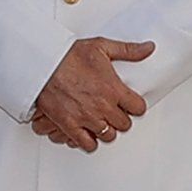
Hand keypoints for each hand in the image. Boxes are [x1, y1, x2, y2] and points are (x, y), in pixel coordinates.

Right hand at [29, 37, 153, 151]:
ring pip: (108, 136)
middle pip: (124, 125)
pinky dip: (88, 141)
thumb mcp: (102, 46)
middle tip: (114, 111)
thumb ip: (128, 50)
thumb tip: (148, 48)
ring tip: (101, 121)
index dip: (135, 106)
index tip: (130, 103)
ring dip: (107, 130)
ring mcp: (87, 118)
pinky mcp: (70, 126)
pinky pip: (86, 144)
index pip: (138, 108)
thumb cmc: (68, 55)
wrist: (43, 64)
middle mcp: (103, 106)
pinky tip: (87, 133)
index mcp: (113, 89)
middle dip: (121, 118)